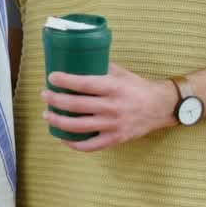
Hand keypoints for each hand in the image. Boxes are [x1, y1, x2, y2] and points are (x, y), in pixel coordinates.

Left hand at [41, 63, 178, 151]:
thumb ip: (99, 68)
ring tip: (47, 114)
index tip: (51, 77)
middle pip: (76, 105)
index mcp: (113, 87)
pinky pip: (91, 146)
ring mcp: (114, 125)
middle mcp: (112, 107)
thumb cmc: (136, 87)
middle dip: (55, 100)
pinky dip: (74, 144)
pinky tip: (62, 138)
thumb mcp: (120, 72)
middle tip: (44, 95)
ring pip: (79, 127)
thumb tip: (74, 60)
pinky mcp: (116, 139)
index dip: (64, 81)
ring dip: (58, 121)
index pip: (83, 84)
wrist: (161, 106)